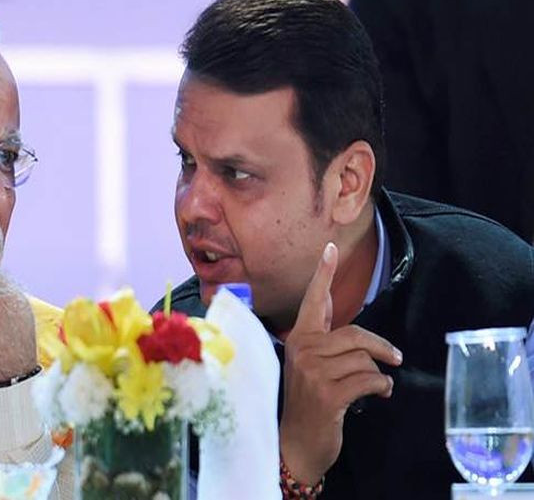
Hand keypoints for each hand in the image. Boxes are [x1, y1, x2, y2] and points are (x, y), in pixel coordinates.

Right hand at [279, 242, 402, 484]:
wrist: (297, 444)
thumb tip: (344, 317)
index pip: (314, 301)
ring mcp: (313, 372)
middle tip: (395, 358)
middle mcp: (303, 350)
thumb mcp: (311, 367)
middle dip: (380, 347)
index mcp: (299, 339)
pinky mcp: (327, 393)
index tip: (330, 248)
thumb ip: (324, 340)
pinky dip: (380, 387)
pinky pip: (368, 379)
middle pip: (354, 334)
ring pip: (363, 358)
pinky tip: (377, 395)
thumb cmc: (308, 404)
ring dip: (378, 374)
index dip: (323, 274)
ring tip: (378, 386)